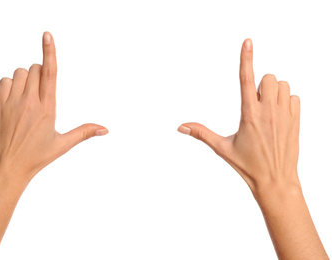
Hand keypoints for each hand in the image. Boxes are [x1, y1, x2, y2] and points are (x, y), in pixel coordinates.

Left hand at [0, 32, 107, 183]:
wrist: (5, 168)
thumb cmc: (35, 158)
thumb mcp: (62, 145)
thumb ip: (84, 132)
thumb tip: (105, 129)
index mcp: (47, 109)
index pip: (49, 73)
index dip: (49, 52)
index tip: (47, 35)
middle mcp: (29, 102)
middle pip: (34, 68)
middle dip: (39, 73)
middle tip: (39, 91)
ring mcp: (11, 102)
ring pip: (19, 72)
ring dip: (25, 78)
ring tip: (27, 97)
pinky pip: (4, 81)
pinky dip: (11, 84)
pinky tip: (14, 99)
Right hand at [178, 39, 300, 196]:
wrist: (276, 181)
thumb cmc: (248, 166)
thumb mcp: (222, 148)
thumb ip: (201, 133)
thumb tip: (181, 127)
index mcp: (249, 115)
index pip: (246, 79)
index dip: (246, 58)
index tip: (247, 42)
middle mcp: (269, 111)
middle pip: (268, 77)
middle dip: (260, 85)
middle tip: (254, 104)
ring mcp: (285, 114)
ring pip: (282, 84)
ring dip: (273, 91)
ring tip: (266, 109)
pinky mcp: (296, 119)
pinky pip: (293, 95)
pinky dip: (286, 99)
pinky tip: (278, 114)